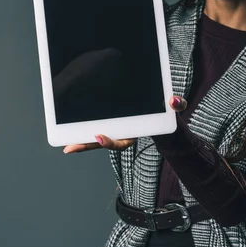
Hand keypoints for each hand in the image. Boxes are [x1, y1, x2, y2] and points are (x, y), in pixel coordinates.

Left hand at [63, 95, 186, 153]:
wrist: (162, 107)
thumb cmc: (166, 109)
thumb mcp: (174, 107)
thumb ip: (178, 104)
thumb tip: (174, 100)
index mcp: (136, 132)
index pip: (122, 141)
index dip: (110, 142)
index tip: (98, 136)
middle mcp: (124, 133)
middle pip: (103, 142)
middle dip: (87, 146)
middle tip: (72, 147)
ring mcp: (116, 128)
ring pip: (96, 137)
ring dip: (81, 141)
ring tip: (66, 144)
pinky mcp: (110, 120)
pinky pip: (95, 125)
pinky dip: (84, 127)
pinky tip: (69, 125)